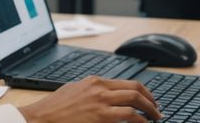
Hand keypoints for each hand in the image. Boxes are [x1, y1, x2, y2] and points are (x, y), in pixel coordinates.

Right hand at [17, 76, 162, 122]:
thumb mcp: (74, 90)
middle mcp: (100, 89)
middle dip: (151, 101)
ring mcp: (101, 102)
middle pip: (135, 90)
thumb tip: (105, 95)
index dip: (143, 92)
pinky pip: (128, 116)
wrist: (41, 118)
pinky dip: (140, 121)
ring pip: (135, 102)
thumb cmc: (54, 108)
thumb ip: (91, 90)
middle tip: (157, 110)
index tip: (149, 100)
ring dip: (149, 111)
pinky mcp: (101, 117)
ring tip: (155, 119)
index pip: (127, 83)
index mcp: (95, 81)